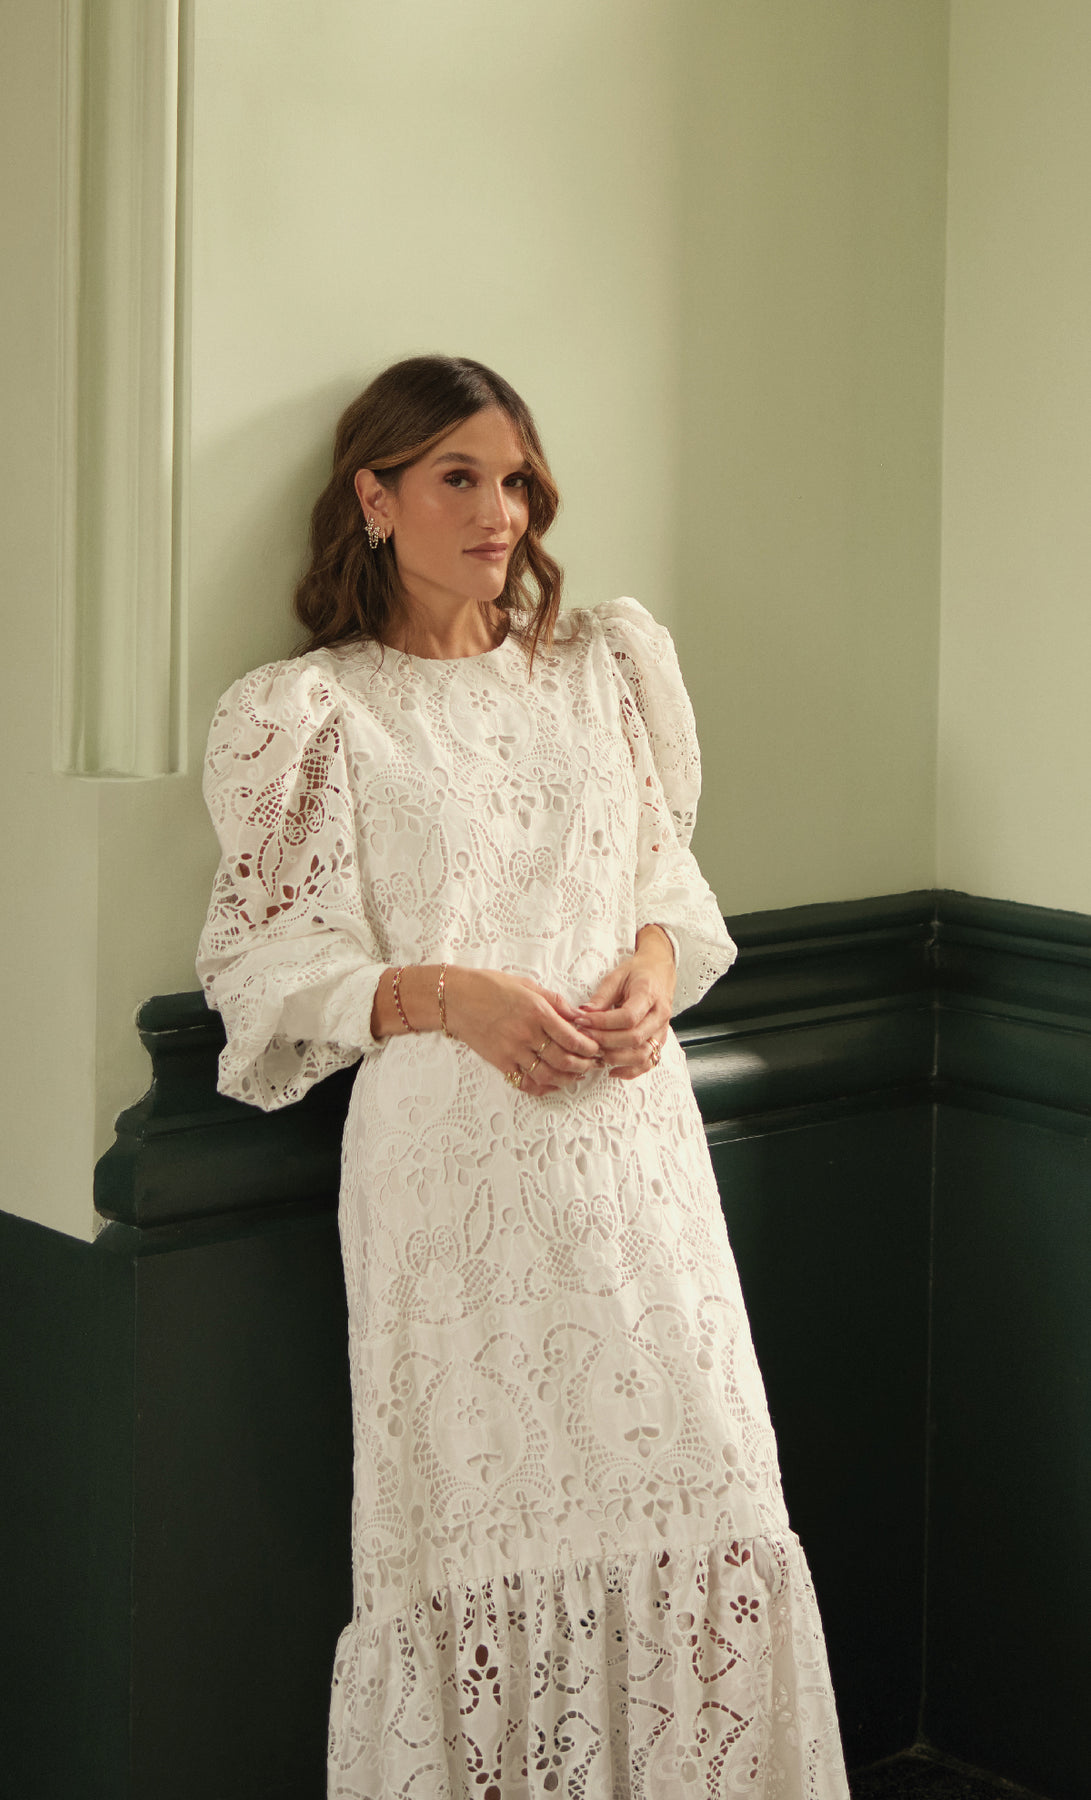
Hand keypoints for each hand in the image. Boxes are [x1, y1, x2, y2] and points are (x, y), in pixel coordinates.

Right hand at [445, 967, 602, 1096]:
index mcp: (537, 1012)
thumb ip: (555, 1002)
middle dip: (583, 1065)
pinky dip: (542, 1088)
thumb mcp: (527, 985)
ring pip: (547, 1075)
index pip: (572, 1037)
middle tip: (592, 1065)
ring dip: (567, 1079)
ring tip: (576, 1076)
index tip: (596, 1049)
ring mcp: (512, 1051)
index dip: (589, 1047)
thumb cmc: (490, 987)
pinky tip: (551, 1084)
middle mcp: (527, 1034)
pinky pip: (525, 1082)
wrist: (456, 999)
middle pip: (564, 1060)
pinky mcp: (500, 1063)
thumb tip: (578, 1016)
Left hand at [573, 926, 675, 1079]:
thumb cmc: (638, 973)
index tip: (583, 1022)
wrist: (659, 972)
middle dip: (605, 1041)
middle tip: (584, 1038)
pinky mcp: (659, 1041)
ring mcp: (662, 1030)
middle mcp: (659, 1015)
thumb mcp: (616, 977)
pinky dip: (630, 1071)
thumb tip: (583, 1014)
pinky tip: (612, 1070)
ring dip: (616, 1058)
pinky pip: (648, 1062)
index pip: (628, 1017)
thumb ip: (601, 997)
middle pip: (634, 1038)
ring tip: (596, 1053)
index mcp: (649, 994)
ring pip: (642, 1054)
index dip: (603, 1023)